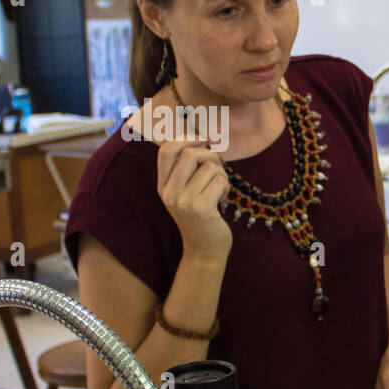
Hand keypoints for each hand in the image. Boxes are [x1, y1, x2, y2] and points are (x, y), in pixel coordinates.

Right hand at [156, 139, 231, 261]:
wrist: (205, 249)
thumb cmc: (201, 217)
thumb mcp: (186, 193)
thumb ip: (187, 170)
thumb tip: (201, 140)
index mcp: (162, 186)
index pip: (166, 151)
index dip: (185, 139)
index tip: (202, 142)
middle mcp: (169, 192)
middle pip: (191, 154)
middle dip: (212, 157)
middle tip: (218, 171)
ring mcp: (183, 201)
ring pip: (210, 167)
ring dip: (222, 176)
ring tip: (219, 191)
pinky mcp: (200, 208)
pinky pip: (220, 180)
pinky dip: (226, 187)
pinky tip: (222, 200)